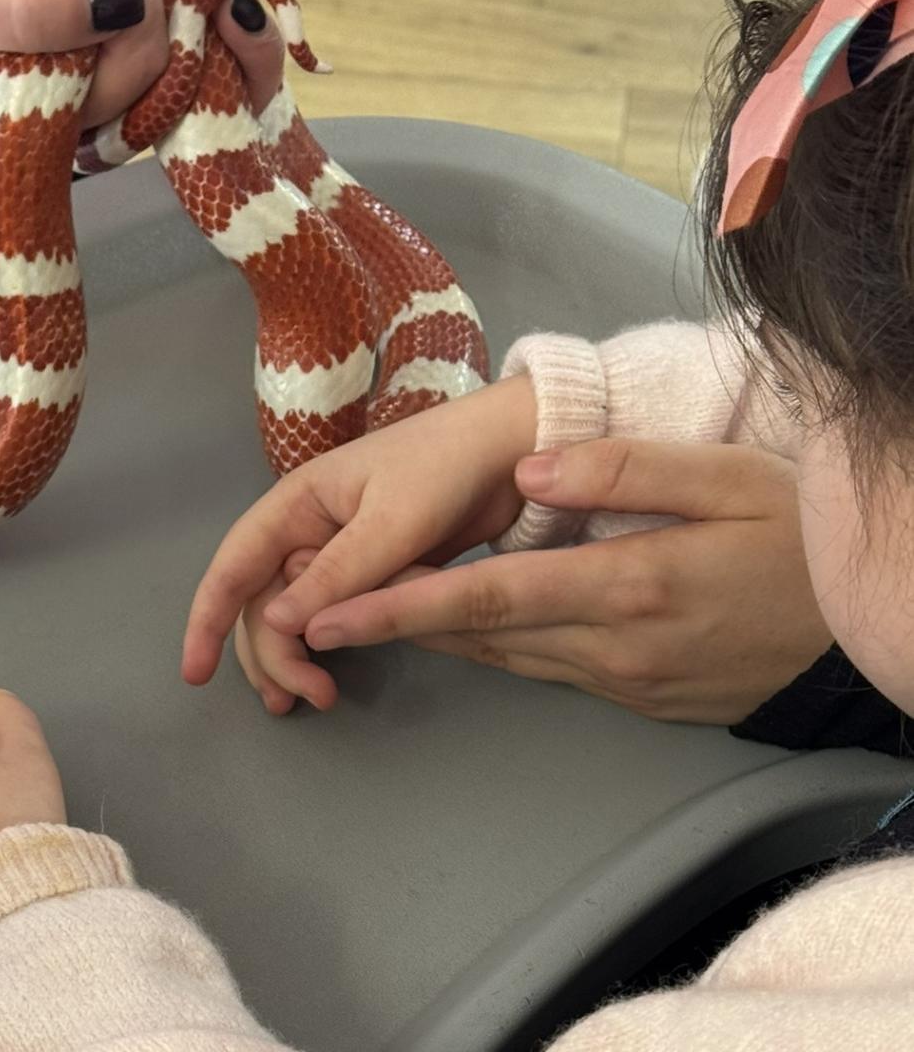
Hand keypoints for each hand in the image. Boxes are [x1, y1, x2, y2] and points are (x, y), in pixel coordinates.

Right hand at [183, 375, 537, 710]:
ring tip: (313, 701)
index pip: (233, 566)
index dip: (207, 619)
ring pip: (294, 614)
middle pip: (261, 602)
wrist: (513, 450)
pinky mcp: (371, 573)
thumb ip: (336, 575)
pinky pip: (332, 614)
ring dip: (292, 657)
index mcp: (296, 505)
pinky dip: (326, 646)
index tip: (194, 672)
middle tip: (302, 698)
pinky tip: (329, 676)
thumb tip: (273, 623)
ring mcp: (337, 553)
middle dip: (269, 652)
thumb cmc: (446, 468)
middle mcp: (306, 530)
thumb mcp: (391, 522)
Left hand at [309, 440, 833, 723]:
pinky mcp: (637, 698)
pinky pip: (545, 670)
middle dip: (391, 626)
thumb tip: (533, 469)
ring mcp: (625, 681)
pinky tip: (460, 624)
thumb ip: (624, 469)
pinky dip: (492, 648)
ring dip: (433, 638)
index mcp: (626, 584)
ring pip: (506, 658)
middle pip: (479, 635)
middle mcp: (613, 646)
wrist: (873, 629)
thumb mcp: (727, 477)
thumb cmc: (800, 539)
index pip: (485, 597)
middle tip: (310, 617)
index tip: (325, 615)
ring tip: (361, 616)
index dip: (398, 606)